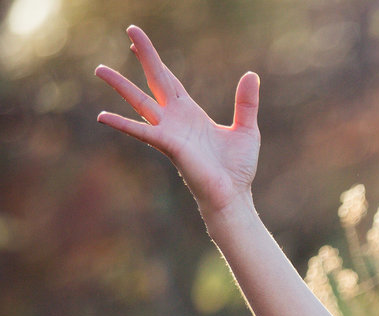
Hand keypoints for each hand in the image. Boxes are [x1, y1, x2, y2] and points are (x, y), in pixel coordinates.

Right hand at [96, 26, 259, 218]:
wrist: (234, 195)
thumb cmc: (238, 168)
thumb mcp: (247, 129)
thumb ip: (246, 103)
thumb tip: (251, 74)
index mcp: (191, 113)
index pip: (169, 80)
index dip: (156, 61)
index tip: (138, 43)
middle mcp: (176, 119)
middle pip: (155, 80)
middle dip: (145, 57)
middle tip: (130, 31)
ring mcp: (169, 132)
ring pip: (140, 102)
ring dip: (121, 85)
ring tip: (99, 69)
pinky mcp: (169, 146)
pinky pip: (142, 132)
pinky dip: (122, 124)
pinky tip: (102, 116)